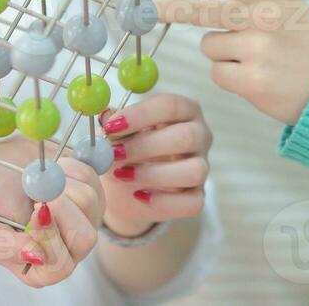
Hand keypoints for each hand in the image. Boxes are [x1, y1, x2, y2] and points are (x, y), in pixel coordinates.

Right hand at [0, 135, 103, 286]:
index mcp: (41, 269)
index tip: (35, 209)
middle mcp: (68, 250)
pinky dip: (67, 168)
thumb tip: (35, 255)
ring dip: (60, 184)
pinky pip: (90, 179)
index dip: (50, 238)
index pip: (59, 267)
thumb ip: (3, 245)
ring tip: (36, 180)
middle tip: (39, 190)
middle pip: (84, 239)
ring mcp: (84, 223)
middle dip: (62, 209)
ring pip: (89, 204)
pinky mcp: (92, 196)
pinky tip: (49, 172)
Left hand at [97, 94, 209, 237]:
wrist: (128, 188)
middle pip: (186, 137)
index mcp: (184, 110)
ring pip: (194, 170)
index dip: (140, 114)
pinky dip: (162, 201)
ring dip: (153, 174)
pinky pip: (191, 203)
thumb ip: (114, 124)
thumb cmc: (127, 149)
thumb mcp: (118, 133)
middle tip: (113, 154)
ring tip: (123, 175)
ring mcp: (203, 167)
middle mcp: (200, 135)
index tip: (111, 126)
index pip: (170, 105)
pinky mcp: (198, 197)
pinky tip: (139, 195)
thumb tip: (106, 114)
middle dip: (144, 146)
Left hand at [153, 0, 308, 126]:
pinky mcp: (252, 82)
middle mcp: (264, 18)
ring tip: (254, 56)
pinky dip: (229, 75)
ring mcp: (258, 51)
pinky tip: (255, 75)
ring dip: (222, 51)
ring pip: (208, 44)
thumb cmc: (300, 37)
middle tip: (151, 8)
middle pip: (204, 10)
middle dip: (174, 8)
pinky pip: (216, 72)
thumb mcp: (279, 5)